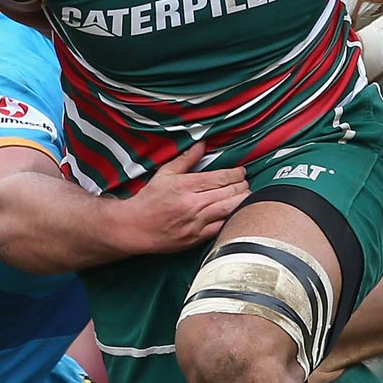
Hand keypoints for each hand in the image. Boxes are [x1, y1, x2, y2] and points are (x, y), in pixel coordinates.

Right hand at [115, 143, 248, 252]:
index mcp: (186, 185)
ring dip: (243, 200)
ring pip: (230, 209)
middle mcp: (193, 204)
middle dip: (242, 185)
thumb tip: (202, 144)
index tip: (241, 172)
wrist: (135, 227)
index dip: (236, 173)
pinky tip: (238, 213)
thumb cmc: (150, 200)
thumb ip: (186, 159)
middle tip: (245, 182)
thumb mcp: (165, 173)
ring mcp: (196, 222)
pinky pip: (223, 227)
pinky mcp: (197, 238)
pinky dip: (234, 219)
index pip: (221, 177)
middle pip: (229, 192)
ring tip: (247, 195)